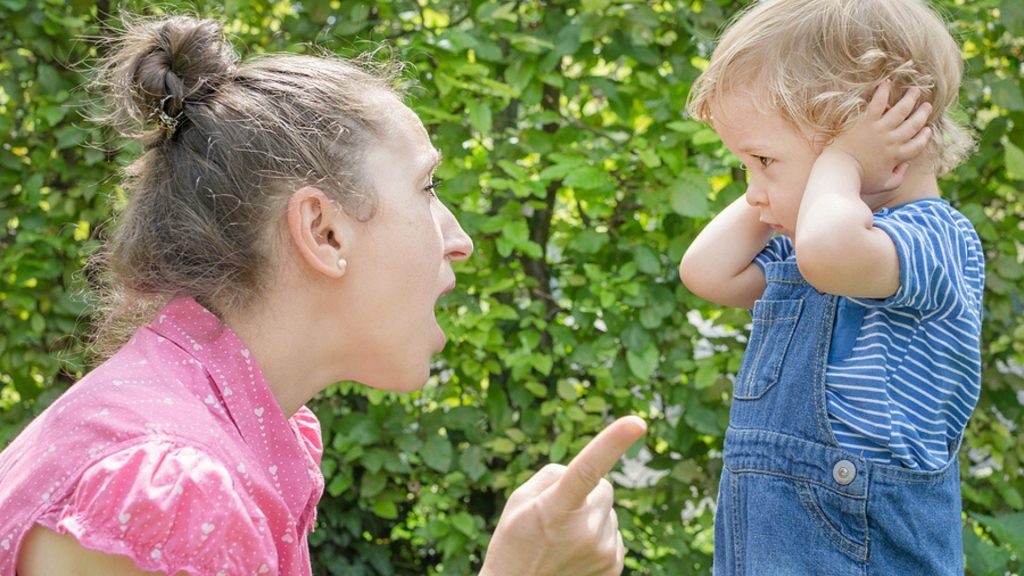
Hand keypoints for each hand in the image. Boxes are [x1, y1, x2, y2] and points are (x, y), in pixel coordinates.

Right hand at [479, 416, 646, 575]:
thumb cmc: (514, 544)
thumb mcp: (519, 501)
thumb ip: (553, 476)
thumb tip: (588, 470)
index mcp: (557, 508)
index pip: (588, 468)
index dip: (612, 443)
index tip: (637, 422)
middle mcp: (585, 531)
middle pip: (604, 488)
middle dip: (586, 493)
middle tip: (557, 516)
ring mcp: (602, 551)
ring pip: (608, 511)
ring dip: (591, 517)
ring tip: (562, 540)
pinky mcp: (613, 567)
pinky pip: (613, 533)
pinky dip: (598, 536)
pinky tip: (575, 552)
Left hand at [828, 80, 932, 194]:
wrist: (839, 173)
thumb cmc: (858, 181)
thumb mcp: (882, 185)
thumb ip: (898, 177)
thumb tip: (906, 166)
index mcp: (897, 157)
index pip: (917, 145)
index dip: (924, 137)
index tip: (927, 130)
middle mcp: (892, 141)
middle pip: (913, 125)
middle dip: (922, 114)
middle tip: (927, 106)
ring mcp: (880, 130)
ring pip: (901, 111)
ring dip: (910, 99)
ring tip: (915, 90)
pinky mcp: (866, 121)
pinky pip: (878, 102)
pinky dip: (883, 91)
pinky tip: (887, 82)